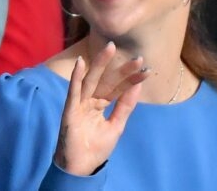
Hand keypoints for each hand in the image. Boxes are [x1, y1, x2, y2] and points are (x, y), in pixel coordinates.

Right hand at [53, 42, 149, 175]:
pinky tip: (81, 63)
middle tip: (137, 58)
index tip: (146, 70)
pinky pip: (74, 91)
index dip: (131, 80)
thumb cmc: (95, 148)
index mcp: (100, 104)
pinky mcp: (70, 109)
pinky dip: (76, 77)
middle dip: (121, 69)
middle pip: (107, 81)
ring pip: (92, 80)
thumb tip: (137, 87)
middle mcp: (90, 100)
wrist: (81, 167)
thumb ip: (125, 107)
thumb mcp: (116, 126)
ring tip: (110, 48)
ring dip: (100, 64)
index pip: (118, 88)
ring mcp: (80, 103)